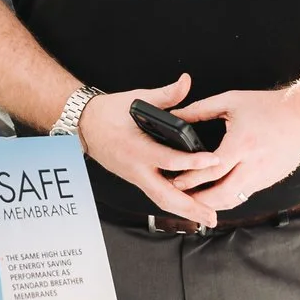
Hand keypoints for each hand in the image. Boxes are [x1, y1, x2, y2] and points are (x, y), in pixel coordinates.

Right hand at [75, 74, 235, 225]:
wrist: (85, 126)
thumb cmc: (108, 113)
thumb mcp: (137, 99)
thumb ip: (165, 95)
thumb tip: (185, 82)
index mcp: (137, 148)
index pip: (168, 159)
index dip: (192, 161)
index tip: (213, 161)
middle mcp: (136, 168)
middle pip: (165, 195)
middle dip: (190, 207)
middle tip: (212, 215)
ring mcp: (136, 177)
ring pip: (161, 200)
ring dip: (184, 211)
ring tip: (207, 217)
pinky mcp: (137, 179)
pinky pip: (157, 195)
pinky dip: (174, 203)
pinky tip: (190, 206)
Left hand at [173, 86, 299, 214]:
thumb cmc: (269, 106)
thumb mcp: (232, 101)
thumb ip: (201, 109)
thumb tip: (175, 116)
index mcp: (242, 144)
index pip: (212, 170)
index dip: (191, 179)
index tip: (174, 182)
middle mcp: (253, 165)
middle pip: (222, 194)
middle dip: (198, 200)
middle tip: (180, 199)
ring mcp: (263, 176)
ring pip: (233, 200)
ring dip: (212, 204)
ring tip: (194, 201)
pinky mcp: (269, 181)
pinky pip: (244, 195)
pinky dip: (228, 198)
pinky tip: (214, 196)